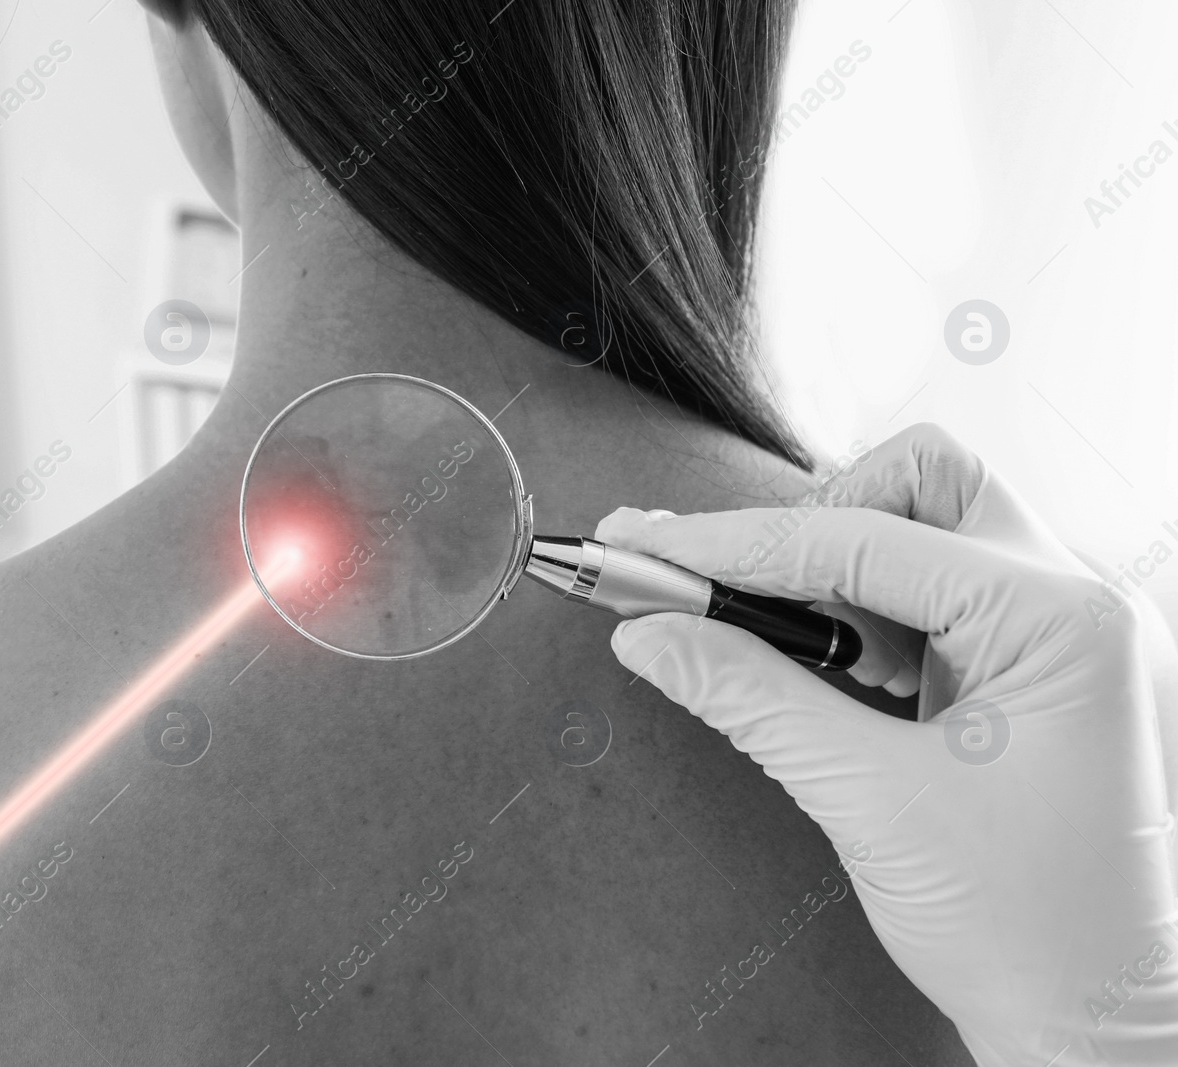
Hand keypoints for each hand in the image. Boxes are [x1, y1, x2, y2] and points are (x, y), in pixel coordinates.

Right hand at [601, 424, 1177, 1065]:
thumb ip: (753, 698)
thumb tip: (650, 632)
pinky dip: (863, 611)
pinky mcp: (1025, 664)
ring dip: (837, 566)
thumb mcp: (871, 803)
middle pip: (919, 483)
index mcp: (1057, 621)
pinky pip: (929, 590)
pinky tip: (834, 669)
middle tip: (718, 583)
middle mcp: (1068, 603)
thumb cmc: (1025, 929)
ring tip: (786, 643)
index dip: (737, 545)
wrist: (1091, 1018)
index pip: (863, 541)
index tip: (648, 553)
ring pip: (926, 524)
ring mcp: (1051, 630)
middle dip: (810, 520)